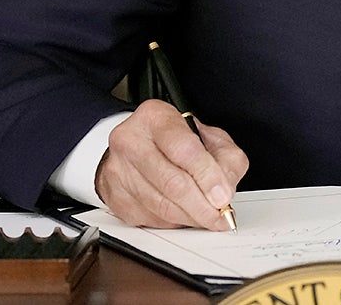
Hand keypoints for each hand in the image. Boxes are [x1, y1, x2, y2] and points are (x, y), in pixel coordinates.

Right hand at [94, 99, 248, 229]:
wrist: (135, 146)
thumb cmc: (174, 141)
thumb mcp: (208, 136)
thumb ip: (225, 158)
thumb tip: (224, 190)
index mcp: (155, 117)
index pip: (184, 149)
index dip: (207, 176)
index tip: (223, 196)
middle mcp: (131, 141)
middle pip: (172, 183)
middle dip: (202, 206)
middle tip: (220, 216)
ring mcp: (119, 170)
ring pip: (162, 206)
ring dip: (191, 217)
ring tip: (208, 217)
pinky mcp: (115, 197)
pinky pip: (150, 219)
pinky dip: (174, 223)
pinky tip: (184, 215)